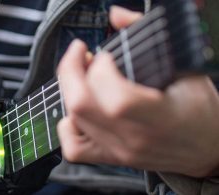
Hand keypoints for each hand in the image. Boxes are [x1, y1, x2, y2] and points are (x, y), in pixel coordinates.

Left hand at [57, 6, 218, 177]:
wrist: (207, 149)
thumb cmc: (200, 111)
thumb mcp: (187, 69)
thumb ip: (150, 37)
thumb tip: (117, 15)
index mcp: (160, 117)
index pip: (116, 98)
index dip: (101, 68)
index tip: (106, 55)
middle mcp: (135, 138)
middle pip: (82, 105)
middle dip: (70, 70)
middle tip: (79, 54)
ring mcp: (120, 150)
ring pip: (74, 119)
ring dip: (69, 90)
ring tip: (80, 75)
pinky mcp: (112, 157)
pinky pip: (75, 148)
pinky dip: (68, 124)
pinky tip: (79, 110)